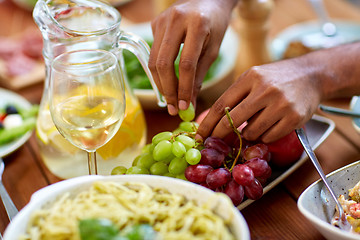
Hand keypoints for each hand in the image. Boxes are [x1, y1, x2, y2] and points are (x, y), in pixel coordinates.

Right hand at [149, 0, 237, 114]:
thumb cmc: (215, 25)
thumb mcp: (213, 50)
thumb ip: (200, 76)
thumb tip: (190, 104)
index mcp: (197, 24)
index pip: (186, 63)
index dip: (184, 88)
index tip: (185, 106)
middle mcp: (176, 19)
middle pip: (163, 63)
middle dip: (168, 89)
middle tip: (172, 108)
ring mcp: (162, 20)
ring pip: (154, 60)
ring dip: (161, 83)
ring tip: (170, 100)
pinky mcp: (155, 23)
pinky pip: (154, 53)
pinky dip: (160, 70)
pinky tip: (168, 80)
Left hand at [196, 59, 322, 142]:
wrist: (311, 75)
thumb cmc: (276, 78)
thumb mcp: (254, 77)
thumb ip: (236, 95)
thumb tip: (215, 121)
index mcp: (250, 77)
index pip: (222, 104)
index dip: (208, 123)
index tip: (199, 135)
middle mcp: (265, 90)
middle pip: (232, 120)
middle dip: (220, 134)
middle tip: (214, 140)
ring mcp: (280, 104)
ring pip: (251, 132)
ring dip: (248, 134)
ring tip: (256, 123)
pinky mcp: (294, 118)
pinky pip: (269, 137)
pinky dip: (264, 136)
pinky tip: (270, 125)